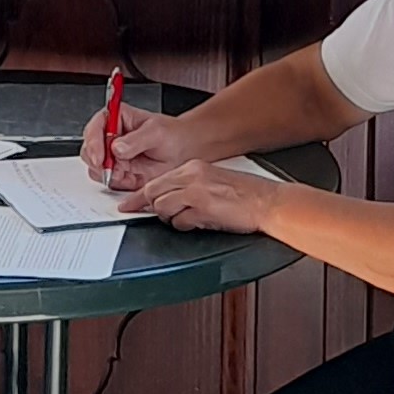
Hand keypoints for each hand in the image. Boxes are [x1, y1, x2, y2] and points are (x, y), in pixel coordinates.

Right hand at [94, 104, 208, 204]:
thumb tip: (116, 148)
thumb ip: (137, 140)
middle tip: (110, 169)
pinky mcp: (118, 172)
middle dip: (96, 161)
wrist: (184, 153)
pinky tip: (128, 178)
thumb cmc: (173, 136)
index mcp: (117, 118)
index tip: (100, 157)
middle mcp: (111, 136)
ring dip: (105, 173)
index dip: (94, 141)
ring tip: (124, 173)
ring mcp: (112, 156)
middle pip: (90, 149)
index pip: (96, 126)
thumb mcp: (157, 132)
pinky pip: (107, 180)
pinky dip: (114, 182)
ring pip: (94, 166)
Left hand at [141, 154, 278, 239]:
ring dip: (171, 218)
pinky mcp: (201, 208)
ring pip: (163, 208)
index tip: (127, 204)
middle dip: (151, 208)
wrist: (266, 201)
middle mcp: (192, 176)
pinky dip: (185, 226)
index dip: (139, 196)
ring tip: (190, 218)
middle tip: (155, 217)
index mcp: (194, 167)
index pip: (157, 181)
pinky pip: (179, 222)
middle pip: (154, 193)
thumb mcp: (212, 182)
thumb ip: (189, 187)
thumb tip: (168, 201)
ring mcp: (195, 191)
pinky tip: (201, 222)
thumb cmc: (245, 194)